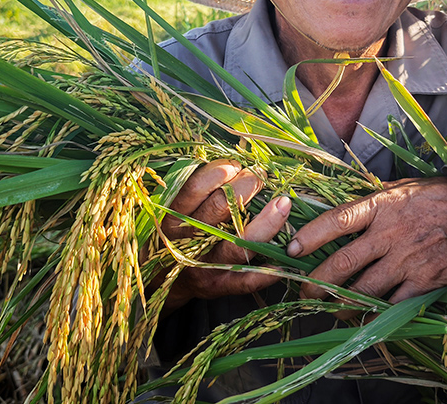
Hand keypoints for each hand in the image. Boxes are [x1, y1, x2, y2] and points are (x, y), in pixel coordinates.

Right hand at [159, 159, 290, 311]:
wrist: (160, 281)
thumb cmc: (176, 234)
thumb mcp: (173, 209)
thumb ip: (195, 188)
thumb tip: (231, 160)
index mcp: (172, 217)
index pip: (197, 187)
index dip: (221, 170)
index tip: (236, 165)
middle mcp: (186, 241)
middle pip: (222, 207)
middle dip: (248, 185)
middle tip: (261, 177)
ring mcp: (204, 266)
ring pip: (240, 242)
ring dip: (268, 220)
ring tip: (284, 203)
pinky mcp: (219, 287)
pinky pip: (248, 279)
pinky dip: (269, 269)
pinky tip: (286, 254)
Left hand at [287, 176, 446, 305]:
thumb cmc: (432, 199)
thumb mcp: (398, 188)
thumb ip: (369, 201)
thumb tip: (334, 208)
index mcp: (380, 206)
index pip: (337, 221)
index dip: (310, 236)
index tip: (290, 249)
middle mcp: (390, 234)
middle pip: (343, 263)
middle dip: (317, 282)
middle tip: (303, 292)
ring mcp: (407, 260)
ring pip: (364, 290)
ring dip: (341, 304)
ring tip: (329, 309)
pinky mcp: (424, 281)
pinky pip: (392, 305)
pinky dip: (374, 315)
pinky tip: (362, 320)